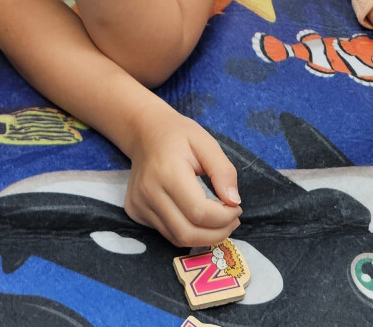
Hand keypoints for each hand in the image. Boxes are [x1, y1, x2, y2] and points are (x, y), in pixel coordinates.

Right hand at [123, 105, 241, 247]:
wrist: (145, 132)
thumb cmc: (178, 135)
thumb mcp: (206, 143)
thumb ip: (223, 171)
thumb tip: (234, 202)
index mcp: (167, 172)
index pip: (199, 212)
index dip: (224, 217)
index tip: (236, 207)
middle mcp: (149, 193)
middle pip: (187, 233)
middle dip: (217, 233)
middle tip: (233, 220)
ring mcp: (139, 205)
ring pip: (177, 238)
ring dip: (204, 237)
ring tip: (220, 222)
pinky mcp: (136, 212)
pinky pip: (167, 233)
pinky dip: (188, 232)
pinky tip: (198, 219)